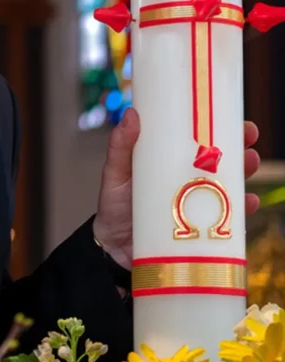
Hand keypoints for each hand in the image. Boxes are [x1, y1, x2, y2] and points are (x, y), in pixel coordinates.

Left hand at [92, 108, 260, 270]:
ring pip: (230, 186)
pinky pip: (228, 219)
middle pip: (223, 160)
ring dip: (245, 174)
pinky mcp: (203, 229)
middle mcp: (190, 180)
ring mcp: (198, 204)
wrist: (113, 247)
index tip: (234, 118)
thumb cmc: (115, 204)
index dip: (221, 127)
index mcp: (172, 160)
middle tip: (247, 140)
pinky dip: (242, 210)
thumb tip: (131, 114)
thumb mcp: (115, 172)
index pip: (201, 139)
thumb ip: (120, 146)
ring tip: (249, 165)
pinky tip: (248, 202)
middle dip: (241, 148)